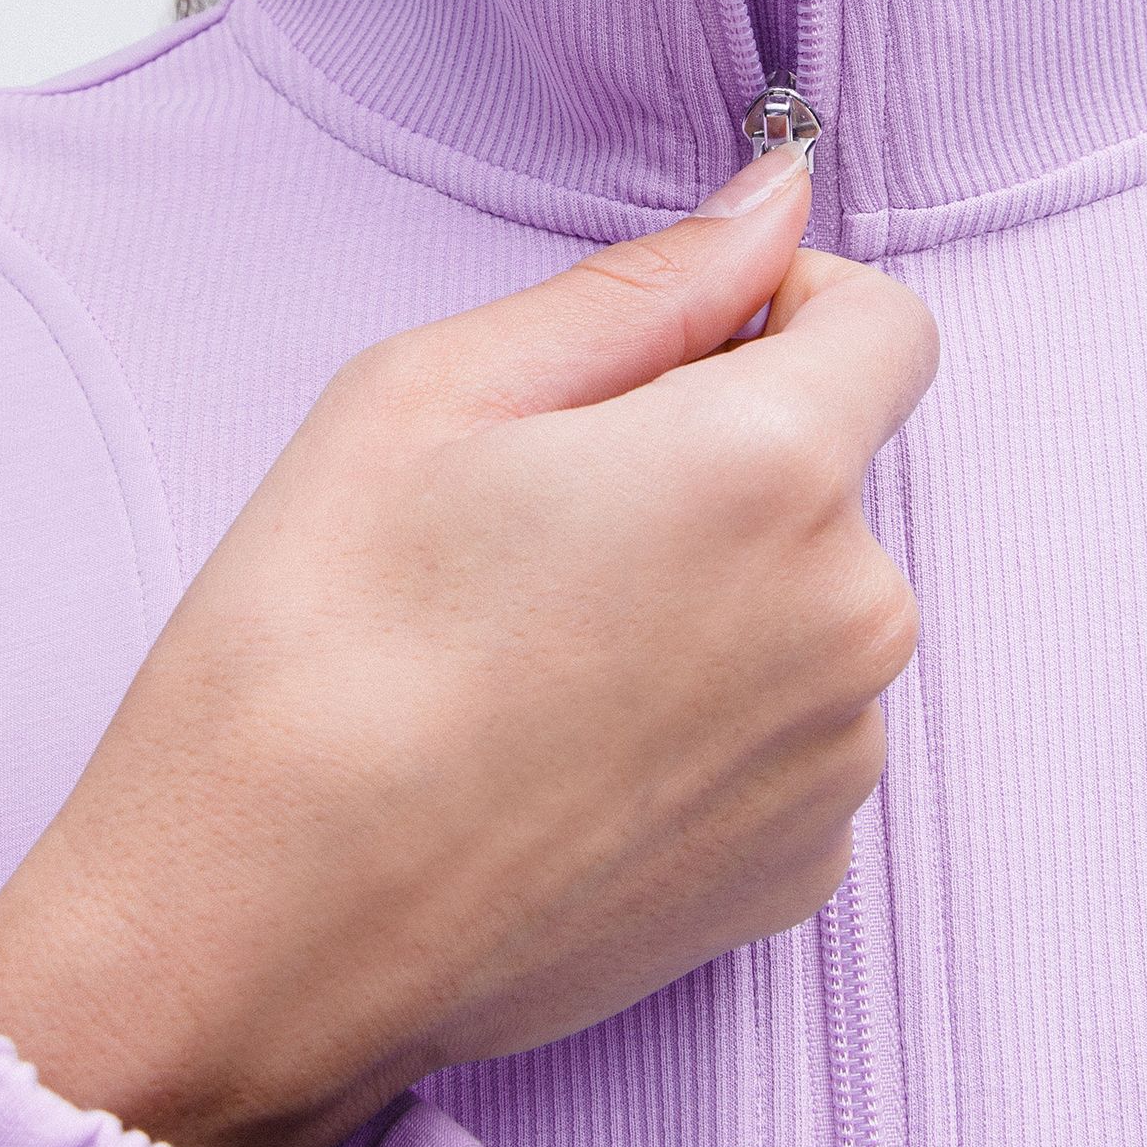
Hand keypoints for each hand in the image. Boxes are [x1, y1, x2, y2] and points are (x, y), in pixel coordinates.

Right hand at [0, 147, 939, 1146]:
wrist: (256, 940)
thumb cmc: (311, 655)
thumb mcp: (433, 396)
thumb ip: (645, 286)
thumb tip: (774, 206)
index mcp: (769, 470)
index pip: (890, 326)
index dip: (791, 310)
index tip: (689, 351)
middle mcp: (849, 622)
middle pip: (840, 478)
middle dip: (731, 464)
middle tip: (550, 528)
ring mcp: (836, 764)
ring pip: (816, 612)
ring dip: (724, 600)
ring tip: (547, 661)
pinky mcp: (803, 874)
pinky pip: (796, 739)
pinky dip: (716, 723)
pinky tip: (575, 759)